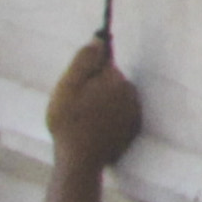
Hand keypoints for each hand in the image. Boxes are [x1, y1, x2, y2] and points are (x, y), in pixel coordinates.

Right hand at [46, 32, 142, 174]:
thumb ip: (83, 61)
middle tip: (76, 106)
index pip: (104, 61)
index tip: (78, 83)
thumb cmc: (69, 123)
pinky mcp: (134, 128)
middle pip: (111, 79)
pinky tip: (95, 129)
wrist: (80, 161)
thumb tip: (98, 40)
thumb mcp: (67, 87)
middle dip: (95, 87)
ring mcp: (134, 111)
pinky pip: (121, 114)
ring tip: (84, 120)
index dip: (88, 70)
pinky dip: (110, 118)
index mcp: (114, 78)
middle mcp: (129, 91)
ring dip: (103, 103)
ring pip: (117, 97)